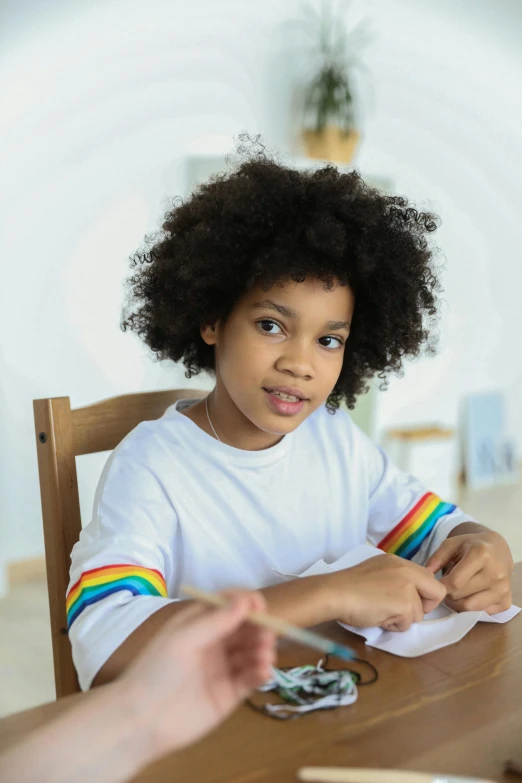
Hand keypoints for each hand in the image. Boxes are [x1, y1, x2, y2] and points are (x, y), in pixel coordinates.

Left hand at [117, 591, 275, 758]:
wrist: (141, 721)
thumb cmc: (156, 671)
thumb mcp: (183, 639)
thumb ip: (215, 621)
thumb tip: (245, 600)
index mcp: (200, 623)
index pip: (231, 605)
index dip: (247, 603)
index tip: (260, 608)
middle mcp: (214, 642)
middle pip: (246, 628)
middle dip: (260, 627)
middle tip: (267, 635)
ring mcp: (223, 668)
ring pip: (252, 652)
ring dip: (263, 649)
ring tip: (264, 656)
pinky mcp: (230, 693)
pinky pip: (251, 678)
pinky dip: (262, 672)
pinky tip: (263, 672)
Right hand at [325, 554, 445, 631]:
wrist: (335, 592)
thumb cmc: (349, 585)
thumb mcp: (378, 572)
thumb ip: (396, 578)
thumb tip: (408, 595)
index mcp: (400, 561)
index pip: (429, 578)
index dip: (423, 594)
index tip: (408, 601)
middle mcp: (407, 570)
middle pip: (436, 593)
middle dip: (422, 607)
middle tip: (400, 611)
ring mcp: (407, 586)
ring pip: (420, 613)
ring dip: (402, 618)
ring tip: (381, 612)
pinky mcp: (405, 604)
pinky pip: (408, 623)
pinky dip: (394, 626)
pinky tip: (378, 617)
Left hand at [425, 530, 513, 613]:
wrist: (498, 549)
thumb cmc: (471, 546)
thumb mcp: (452, 544)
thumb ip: (437, 558)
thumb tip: (426, 576)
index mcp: (481, 555)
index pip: (455, 582)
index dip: (441, 585)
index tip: (437, 583)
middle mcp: (495, 573)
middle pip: (460, 595)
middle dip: (448, 593)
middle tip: (447, 585)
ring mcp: (503, 589)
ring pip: (470, 607)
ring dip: (457, 603)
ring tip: (456, 591)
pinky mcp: (506, 601)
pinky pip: (481, 613)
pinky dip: (471, 608)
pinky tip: (470, 595)